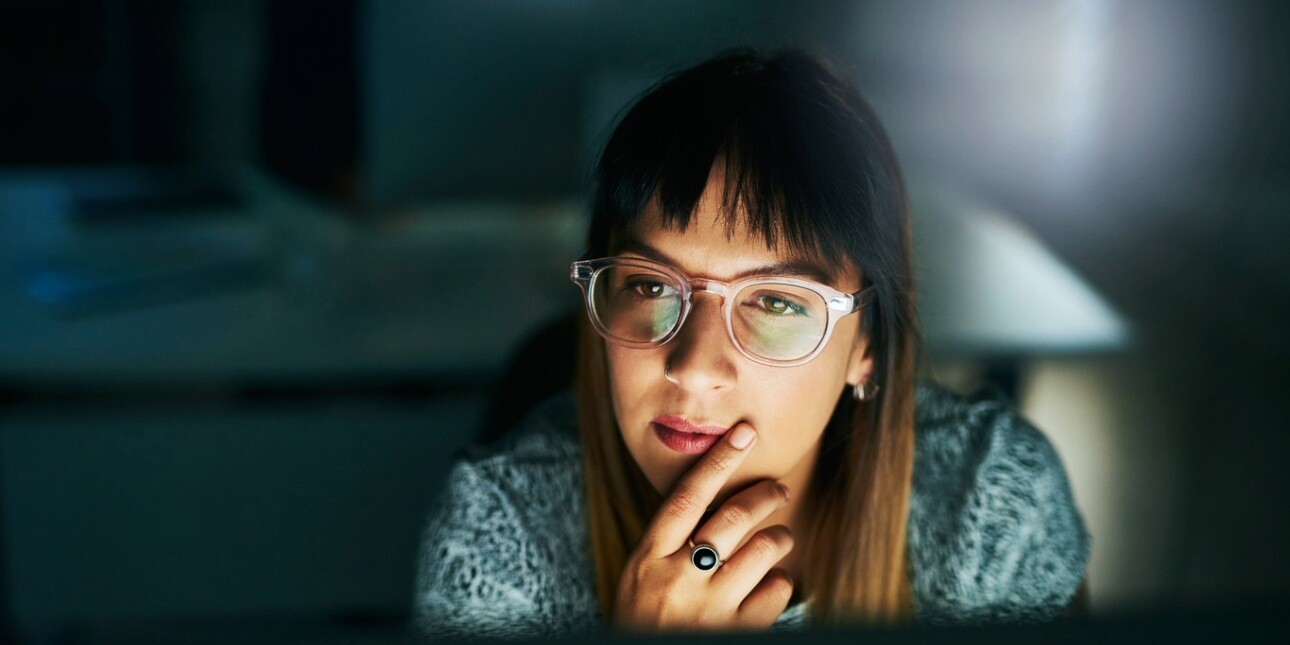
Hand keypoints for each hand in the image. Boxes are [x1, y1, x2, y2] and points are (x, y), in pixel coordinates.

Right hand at [612, 423, 795, 631]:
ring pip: (763, 550)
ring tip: (780, 539)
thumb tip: (707, 499)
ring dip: (780, 538)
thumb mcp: (639, 580)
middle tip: (778, 490)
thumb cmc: (643, 624)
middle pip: (733, 517)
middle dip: (764, 495)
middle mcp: (678, 579)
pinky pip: (777, 591)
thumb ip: (667, 545)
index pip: (687, 496)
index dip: (718, 461)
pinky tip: (772, 584)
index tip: (744, 433)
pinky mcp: (736, 633)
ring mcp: (709, 608)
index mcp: (648, 558)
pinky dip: (781, 582)